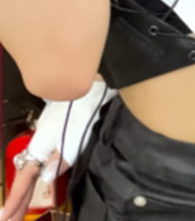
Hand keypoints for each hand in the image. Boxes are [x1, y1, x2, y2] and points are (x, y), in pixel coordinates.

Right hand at [0, 80, 114, 220]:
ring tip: (18, 210)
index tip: (6, 217)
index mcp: (42, 144)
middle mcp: (40, 140)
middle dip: (18, 200)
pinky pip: (38, 158)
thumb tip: (45, 177)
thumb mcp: (76, 136)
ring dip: (25, 189)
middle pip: (25, 176)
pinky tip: (36, 179)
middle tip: (10, 220)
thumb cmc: (83, 108)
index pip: (26, 178)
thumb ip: (61, 158)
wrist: (90, 84)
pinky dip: (33, 174)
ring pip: (30, 167)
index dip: (16, 198)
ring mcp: (45, 134)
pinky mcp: (54, 129)